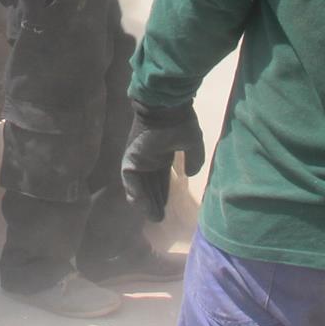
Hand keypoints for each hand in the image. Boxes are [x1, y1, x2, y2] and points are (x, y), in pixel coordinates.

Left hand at [121, 103, 206, 221]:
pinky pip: (130, 178)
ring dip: (144, 201)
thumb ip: (194, 159)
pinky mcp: (130, 156)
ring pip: (139, 184)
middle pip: (150, 185)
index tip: (167, 208)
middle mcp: (148, 158)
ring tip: (153, 216)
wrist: (167, 107)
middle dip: (154, 202)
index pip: (161, 178)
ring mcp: (138, 157)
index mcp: (161, 154)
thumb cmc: (179, 122)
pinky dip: (135, 191)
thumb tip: (191, 174)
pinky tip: (141, 204)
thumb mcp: (192, 143)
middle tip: (159, 218)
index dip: (164, 193)